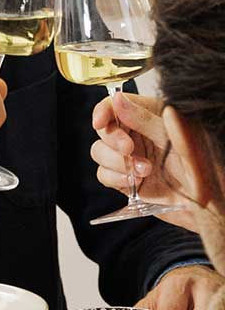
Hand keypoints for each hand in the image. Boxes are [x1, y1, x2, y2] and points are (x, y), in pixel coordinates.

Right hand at [90, 91, 198, 232]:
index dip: (104, 111)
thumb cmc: (205, 171)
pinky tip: (134, 183)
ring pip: (100, 152)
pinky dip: (115, 178)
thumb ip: (147, 120)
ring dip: (117, 162)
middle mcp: (139, 135)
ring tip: (144, 171)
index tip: (100, 122)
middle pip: (105, 129)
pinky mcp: (125, 179)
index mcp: (153, 117)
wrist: (209, 208)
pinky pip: (103, 174)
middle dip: (112, 140)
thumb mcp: (178, 140)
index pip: (117, 105)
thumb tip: (119, 100)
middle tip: (129, 150)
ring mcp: (131, 158)